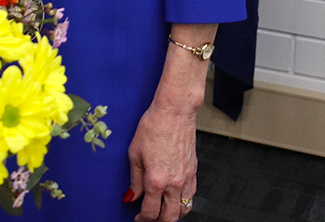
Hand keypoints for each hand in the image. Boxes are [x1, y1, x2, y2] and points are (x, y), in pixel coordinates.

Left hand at [125, 101, 196, 220]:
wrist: (174, 112)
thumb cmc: (153, 126)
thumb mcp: (135, 152)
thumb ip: (134, 179)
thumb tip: (131, 196)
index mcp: (156, 179)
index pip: (151, 212)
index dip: (142, 219)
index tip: (137, 218)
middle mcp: (174, 183)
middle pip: (170, 218)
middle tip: (149, 219)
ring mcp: (186, 179)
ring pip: (184, 210)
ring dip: (173, 216)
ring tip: (162, 213)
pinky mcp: (194, 172)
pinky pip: (191, 197)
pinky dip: (183, 204)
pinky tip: (175, 199)